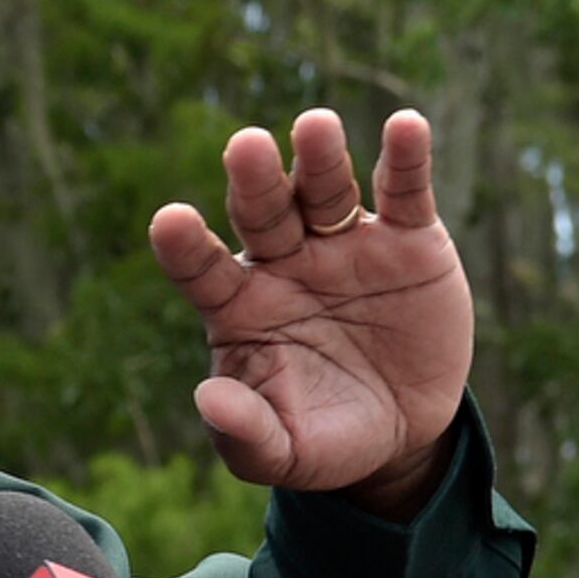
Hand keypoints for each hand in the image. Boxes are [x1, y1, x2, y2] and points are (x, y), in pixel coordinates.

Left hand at [149, 107, 472, 514]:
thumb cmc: (323, 437)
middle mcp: (283, 263)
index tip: (170, 221)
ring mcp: (345, 245)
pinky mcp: (408, 241)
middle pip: (262, 213)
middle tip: (245, 146)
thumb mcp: (283, 452)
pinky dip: (406, 159)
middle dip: (254, 181)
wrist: (402, 432)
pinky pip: (404, 193)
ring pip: (325, 191)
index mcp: (238, 305)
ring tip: (315, 125)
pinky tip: (407, 125)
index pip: (200, 267)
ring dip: (319, 158)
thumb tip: (208, 401)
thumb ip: (244, 432)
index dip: (185, 245)